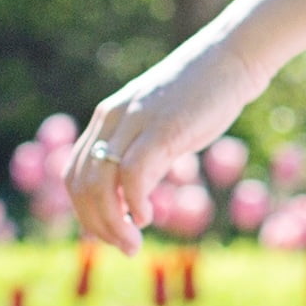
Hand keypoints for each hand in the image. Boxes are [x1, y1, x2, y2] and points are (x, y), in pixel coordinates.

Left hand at [66, 34, 268, 252]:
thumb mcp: (161, 122)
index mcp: (107, 118)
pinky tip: (147, 216)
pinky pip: (133, 174)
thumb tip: (137, 189)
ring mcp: (135, 122)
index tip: (110, 232)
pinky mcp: (162, 128)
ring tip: (132, 243)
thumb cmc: (203, 94)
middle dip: (96, 224)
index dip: (85, 211)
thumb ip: (143, 149)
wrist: (231, 59)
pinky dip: (134, 202)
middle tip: (123, 247)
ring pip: (101, 183)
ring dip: (112, 222)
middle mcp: (113, 119)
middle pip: (81, 183)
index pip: (74, 174)